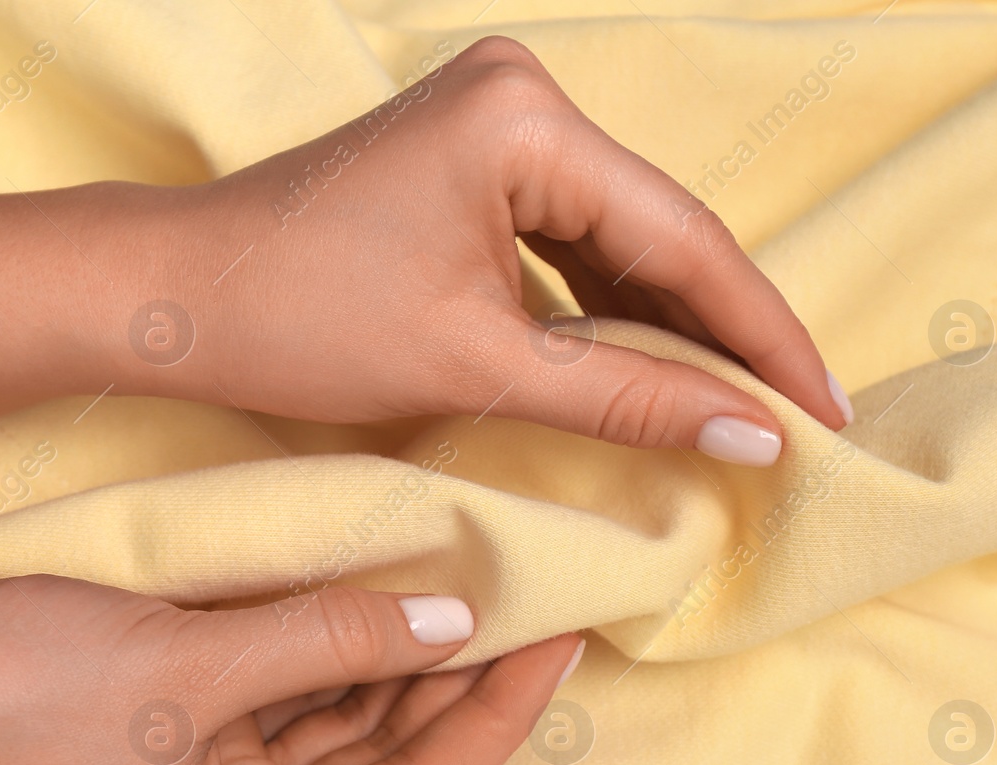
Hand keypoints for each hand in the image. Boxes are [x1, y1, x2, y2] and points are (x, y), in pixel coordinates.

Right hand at [0, 576, 582, 764]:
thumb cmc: (4, 690)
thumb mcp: (188, 662)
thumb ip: (329, 640)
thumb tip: (449, 624)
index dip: (490, 718)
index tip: (558, 640)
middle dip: (453, 686)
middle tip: (533, 599)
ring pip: (336, 734)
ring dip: (397, 665)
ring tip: (478, 590)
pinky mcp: (173, 753)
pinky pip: (282, 707)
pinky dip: (331, 656)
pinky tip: (387, 600)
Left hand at [107, 35, 852, 466]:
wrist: (173, 297)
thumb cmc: (299, 321)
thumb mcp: (477, 365)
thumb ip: (626, 395)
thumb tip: (750, 435)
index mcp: (526, 122)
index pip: (682, 241)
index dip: (761, 336)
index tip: (823, 413)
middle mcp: (521, 97)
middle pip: (657, 232)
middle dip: (723, 333)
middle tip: (798, 420)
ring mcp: (493, 123)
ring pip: (616, 240)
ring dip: (670, 325)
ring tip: (740, 408)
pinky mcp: (469, 161)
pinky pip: (565, 241)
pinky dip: (605, 309)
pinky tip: (652, 368)